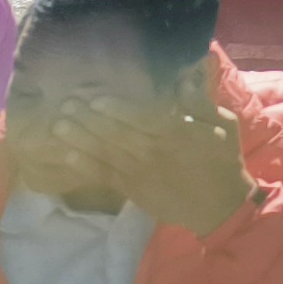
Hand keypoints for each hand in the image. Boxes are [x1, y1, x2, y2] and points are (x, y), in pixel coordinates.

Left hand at [71, 87, 248, 235]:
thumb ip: (201, 103)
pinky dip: (86, 167)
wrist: (217, 204)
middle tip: (66, 104)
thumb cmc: (221, 160)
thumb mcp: (222, 126)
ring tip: (59, 125)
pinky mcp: (132, 189)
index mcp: (177, 134)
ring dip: (81, 139)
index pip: (143, 118)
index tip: (96, 98)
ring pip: (106, 153)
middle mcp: (154, 151)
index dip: (118, 109)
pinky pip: (105, 176)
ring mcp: (139, 172)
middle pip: (117, 134)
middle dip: (90, 119)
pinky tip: (68, 156)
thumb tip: (185, 79)